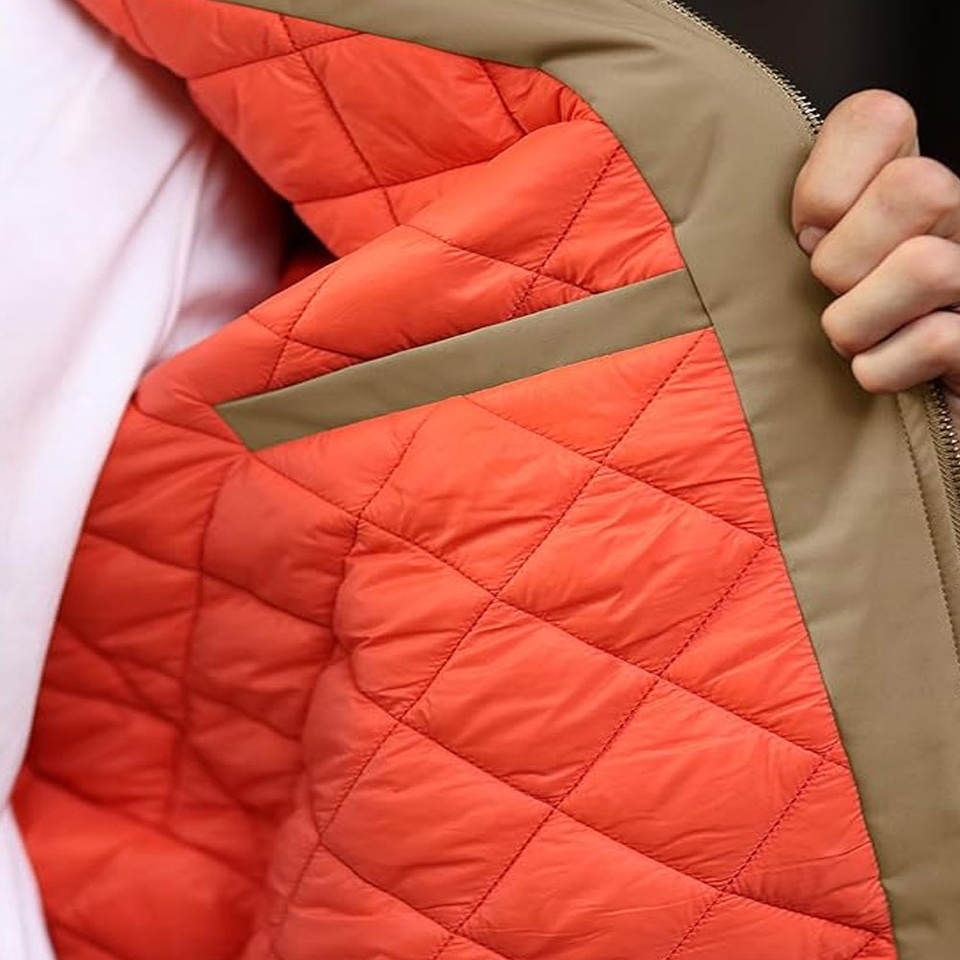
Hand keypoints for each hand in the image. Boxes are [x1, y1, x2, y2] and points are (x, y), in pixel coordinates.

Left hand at [792, 90, 959, 421]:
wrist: (874, 434)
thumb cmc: (816, 348)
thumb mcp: (790, 274)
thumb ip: (784, 229)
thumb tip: (717, 206)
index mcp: (900, 187)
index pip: (878, 115)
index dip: (828, 180)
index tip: (806, 235)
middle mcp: (955, 220)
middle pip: (919, 186)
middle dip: (847, 259)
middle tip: (832, 296)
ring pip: (927, 266)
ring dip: (860, 323)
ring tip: (852, 342)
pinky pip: (940, 341)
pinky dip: (885, 372)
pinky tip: (881, 377)